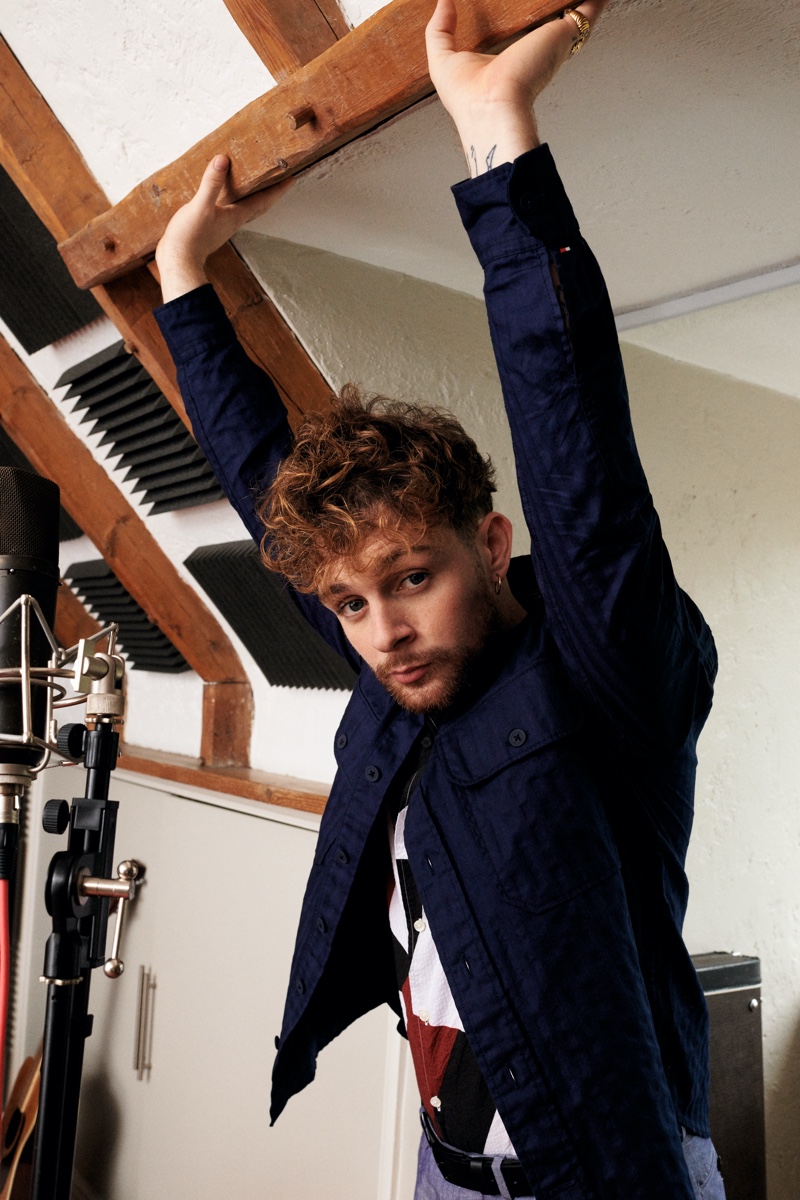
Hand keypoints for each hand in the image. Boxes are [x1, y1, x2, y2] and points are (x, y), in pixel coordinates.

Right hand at [155, 155, 292, 301]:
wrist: (178, 261)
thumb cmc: (190, 237)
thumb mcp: (201, 206)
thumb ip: (212, 184)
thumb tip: (223, 160)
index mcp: (237, 215)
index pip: (263, 200)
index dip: (278, 189)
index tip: (292, 177)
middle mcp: (234, 220)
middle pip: (259, 204)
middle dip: (271, 192)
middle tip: (281, 178)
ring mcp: (223, 224)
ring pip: (245, 207)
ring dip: (253, 195)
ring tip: (257, 181)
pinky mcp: (211, 225)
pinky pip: (229, 208)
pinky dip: (233, 198)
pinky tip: (225, 193)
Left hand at [426, 0, 607, 175]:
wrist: (495, 111)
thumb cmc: (470, 99)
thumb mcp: (442, 60)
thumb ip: (440, 30)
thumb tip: (444, 1)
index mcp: (509, 58)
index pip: (519, 27)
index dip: (516, 11)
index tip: (509, 2)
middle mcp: (533, 51)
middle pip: (546, 15)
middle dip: (546, 3)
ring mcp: (552, 43)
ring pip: (571, 9)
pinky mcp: (564, 35)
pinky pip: (589, 9)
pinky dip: (595, 1)